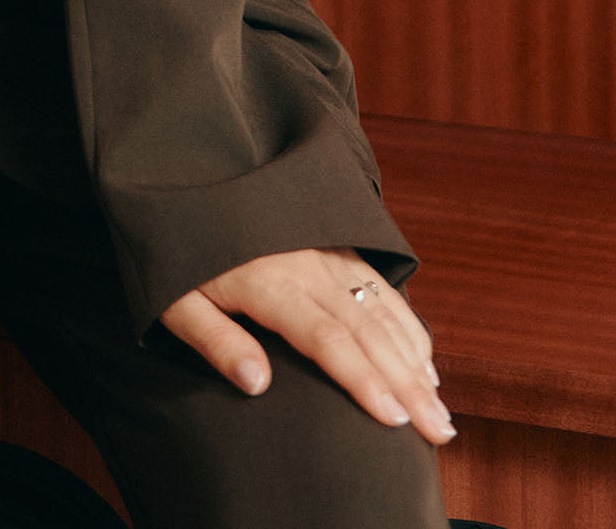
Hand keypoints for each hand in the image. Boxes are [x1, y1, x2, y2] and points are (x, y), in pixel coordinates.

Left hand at [157, 246, 456, 444]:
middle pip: (366, 329)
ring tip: (441, 411)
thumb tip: (256, 384)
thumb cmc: (176, 256)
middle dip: (407, 383)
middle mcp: (305, 264)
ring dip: (415, 359)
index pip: (326, 336)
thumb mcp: (175, 300)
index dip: (361, 379)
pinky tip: (424, 361)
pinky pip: (378, 284)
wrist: (183, 183)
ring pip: (380, 308)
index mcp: (268, 281)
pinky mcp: (332, 244)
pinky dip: (406, 323)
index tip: (392, 420)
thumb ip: (214, 340)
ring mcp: (323, 251)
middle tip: (439, 432)